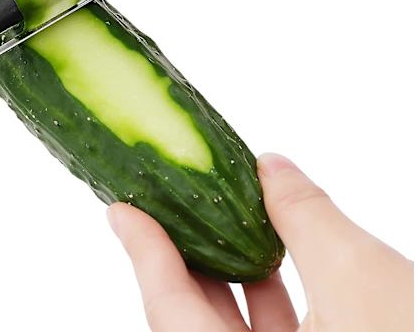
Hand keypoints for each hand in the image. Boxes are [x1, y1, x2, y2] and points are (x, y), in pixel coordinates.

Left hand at [107, 153, 412, 330]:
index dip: (143, 253)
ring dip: (228, 269)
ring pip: (234, 327)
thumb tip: (272, 166)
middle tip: (169, 200)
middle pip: (195, 315)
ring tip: (220, 214)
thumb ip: (306, 216)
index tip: (120, 209)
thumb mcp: (361, 277)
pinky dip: (266, 293)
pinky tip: (270, 254)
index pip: (170, 310)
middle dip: (184, 252)